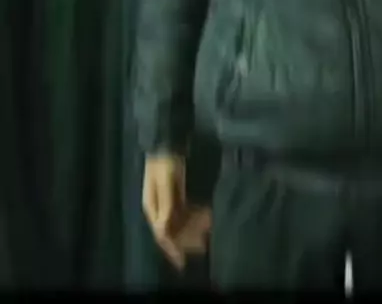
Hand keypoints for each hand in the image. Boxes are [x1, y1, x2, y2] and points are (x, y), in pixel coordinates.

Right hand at [142, 153, 211, 270]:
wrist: (168, 141)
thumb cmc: (165, 160)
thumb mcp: (165, 182)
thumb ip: (166, 204)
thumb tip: (163, 230)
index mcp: (152, 207)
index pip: (161, 234)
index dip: (172, 249)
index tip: (183, 261)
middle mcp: (158, 207)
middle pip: (172, 230)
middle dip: (187, 238)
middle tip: (204, 244)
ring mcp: (167, 201)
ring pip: (180, 221)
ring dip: (193, 226)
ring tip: (208, 226)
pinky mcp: (176, 194)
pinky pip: (185, 210)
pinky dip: (195, 214)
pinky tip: (206, 213)